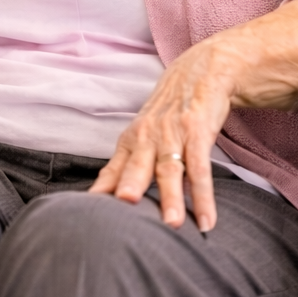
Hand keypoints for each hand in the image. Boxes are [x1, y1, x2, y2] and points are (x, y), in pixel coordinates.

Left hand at [89, 37, 235, 231]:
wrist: (200, 72)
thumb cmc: (170, 112)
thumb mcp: (147, 133)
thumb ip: (132, 163)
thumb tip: (115, 198)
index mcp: (132, 139)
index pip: (113, 167)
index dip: (103, 187)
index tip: (91, 211)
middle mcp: (148, 136)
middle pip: (137, 166)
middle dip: (130, 185)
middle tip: (124, 205)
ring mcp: (173, 134)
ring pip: (170, 169)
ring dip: (171, 197)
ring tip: (171, 224)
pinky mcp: (198, 133)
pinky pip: (200, 168)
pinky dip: (204, 195)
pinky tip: (206, 220)